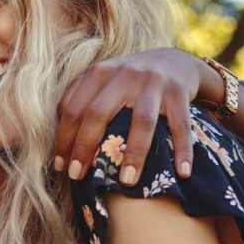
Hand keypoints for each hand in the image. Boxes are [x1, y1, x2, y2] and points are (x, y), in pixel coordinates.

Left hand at [54, 48, 204, 183]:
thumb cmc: (129, 82)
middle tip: (78, 176)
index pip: (73, 108)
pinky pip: (180, 125)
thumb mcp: (103, 82)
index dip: (63, 139)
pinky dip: (183, 149)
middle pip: (98, 113)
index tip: (61, 167)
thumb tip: (60, 145)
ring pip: (142, 121)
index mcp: (99, 73)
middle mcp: (124, 75)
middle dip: (85, 147)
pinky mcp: (179, 92)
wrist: (174, 61)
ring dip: (134, 154)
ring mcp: (153, 82)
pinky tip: (182, 173)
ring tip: (126, 182)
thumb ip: (81, 101)